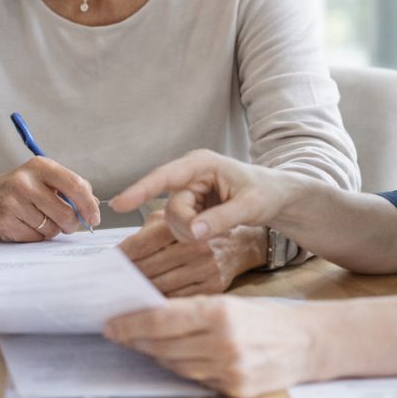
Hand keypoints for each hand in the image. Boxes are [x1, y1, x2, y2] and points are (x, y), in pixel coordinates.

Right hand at [0, 156, 100, 240]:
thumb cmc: (17, 189)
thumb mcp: (41, 177)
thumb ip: (68, 187)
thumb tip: (93, 206)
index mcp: (40, 166)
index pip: (75, 185)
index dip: (89, 205)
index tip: (94, 217)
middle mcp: (26, 182)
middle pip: (66, 213)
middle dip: (71, 224)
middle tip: (65, 223)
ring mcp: (14, 202)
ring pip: (52, 229)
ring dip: (51, 230)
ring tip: (38, 219)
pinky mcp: (6, 222)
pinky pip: (35, 238)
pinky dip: (36, 236)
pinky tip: (25, 225)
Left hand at [104, 295, 315, 397]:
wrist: (308, 342)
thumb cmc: (263, 316)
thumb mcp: (226, 300)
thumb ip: (189, 308)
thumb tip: (147, 313)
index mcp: (218, 312)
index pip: (161, 320)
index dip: (131, 324)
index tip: (110, 323)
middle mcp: (223, 343)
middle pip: (164, 346)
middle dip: (135, 340)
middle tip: (114, 332)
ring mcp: (229, 370)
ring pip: (176, 365)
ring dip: (153, 355)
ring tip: (136, 343)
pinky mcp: (236, 390)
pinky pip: (195, 378)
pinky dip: (179, 367)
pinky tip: (167, 358)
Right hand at [110, 150, 291, 242]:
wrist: (278, 197)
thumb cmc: (267, 193)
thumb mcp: (250, 206)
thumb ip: (221, 219)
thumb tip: (194, 232)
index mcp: (200, 164)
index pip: (163, 177)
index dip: (140, 190)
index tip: (118, 204)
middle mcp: (189, 175)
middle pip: (171, 207)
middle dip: (188, 226)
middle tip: (214, 233)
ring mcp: (188, 190)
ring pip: (174, 220)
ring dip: (192, 232)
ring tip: (220, 228)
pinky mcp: (190, 205)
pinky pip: (181, 225)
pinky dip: (195, 233)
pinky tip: (213, 228)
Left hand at [120, 211, 266, 294]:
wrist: (241, 242)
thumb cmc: (199, 226)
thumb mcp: (173, 217)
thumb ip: (147, 230)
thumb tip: (119, 253)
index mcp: (183, 225)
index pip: (142, 244)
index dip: (122, 255)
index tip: (107, 263)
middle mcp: (197, 246)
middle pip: (149, 267)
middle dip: (127, 276)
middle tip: (109, 283)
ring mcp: (207, 269)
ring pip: (161, 286)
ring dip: (140, 291)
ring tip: (123, 294)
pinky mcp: (214, 288)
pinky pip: (178, 300)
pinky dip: (160, 303)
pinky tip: (148, 303)